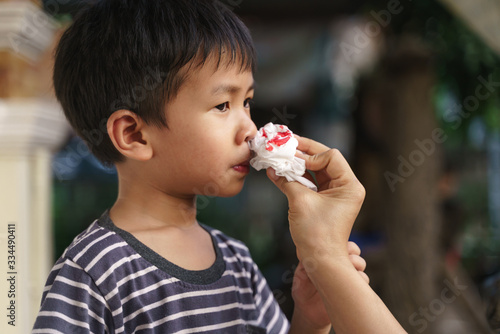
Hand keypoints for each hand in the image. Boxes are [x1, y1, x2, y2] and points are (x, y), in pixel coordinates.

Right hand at [267, 135, 364, 260]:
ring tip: (281, 157)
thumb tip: (273, 168)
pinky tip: (281, 172)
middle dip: (303, 154)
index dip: (311, 154)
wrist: (320, 261)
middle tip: (284, 145)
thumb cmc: (316, 234)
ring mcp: (335, 194)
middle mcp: (345, 187)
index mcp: (349, 185)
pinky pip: (311, 183)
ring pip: (316, 171)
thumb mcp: (300, 201)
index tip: (293, 158)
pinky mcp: (325, 202)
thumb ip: (287, 180)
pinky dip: (297, 178)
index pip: (331, 156)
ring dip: (298, 165)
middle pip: (323, 160)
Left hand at [290, 241, 368, 331]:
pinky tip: (351, 282)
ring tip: (348, 269)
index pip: (340, 244)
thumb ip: (305, 262)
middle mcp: (340, 265)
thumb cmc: (302, 290)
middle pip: (354, 252)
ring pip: (360, 264)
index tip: (338, 246)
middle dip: (352, 252)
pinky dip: (360, 279)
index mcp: (327, 257)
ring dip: (357, 264)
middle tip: (346, 257)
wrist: (308, 312)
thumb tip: (309, 250)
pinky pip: (363, 282)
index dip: (342, 243)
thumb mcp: (300, 274)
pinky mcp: (353, 290)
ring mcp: (347, 277)